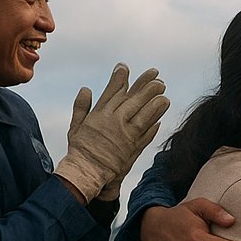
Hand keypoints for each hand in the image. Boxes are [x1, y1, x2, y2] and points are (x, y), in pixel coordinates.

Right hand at [55, 64, 169, 201]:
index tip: (125, 67)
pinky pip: (147, 134)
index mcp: (99, 115)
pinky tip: (161, 118)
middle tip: (157, 77)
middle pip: (133, 100)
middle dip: (146, 87)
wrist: (86, 173)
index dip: (119, 78)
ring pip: (144, 115)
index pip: (112, 92)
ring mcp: (126, 135)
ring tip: (164, 94)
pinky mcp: (134, 148)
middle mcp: (114, 122)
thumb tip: (85, 88)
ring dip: (155, 104)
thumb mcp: (75, 127)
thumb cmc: (80, 150)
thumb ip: (81, 107)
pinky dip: (154, 126)